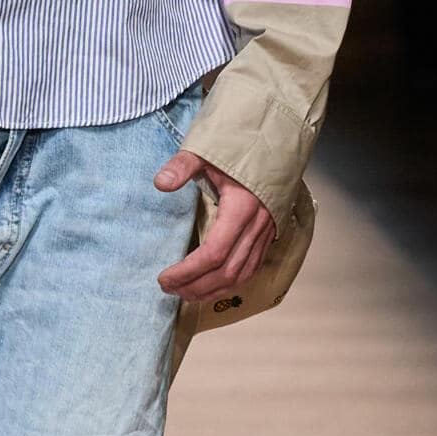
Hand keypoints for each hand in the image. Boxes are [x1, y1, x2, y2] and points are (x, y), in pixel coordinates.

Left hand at [152, 151, 275, 299]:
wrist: (276, 141)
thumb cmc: (240, 148)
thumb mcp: (208, 151)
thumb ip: (183, 166)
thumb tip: (160, 183)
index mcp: (241, 209)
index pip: (213, 254)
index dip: (187, 272)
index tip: (164, 278)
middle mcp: (257, 226)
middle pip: (226, 272)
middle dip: (195, 286)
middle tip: (168, 289)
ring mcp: (266, 233)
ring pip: (241, 275)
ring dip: (212, 290)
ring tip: (185, 293)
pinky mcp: (269, 235)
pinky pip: (251, 268)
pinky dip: (230, 282)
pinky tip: (212, 285)